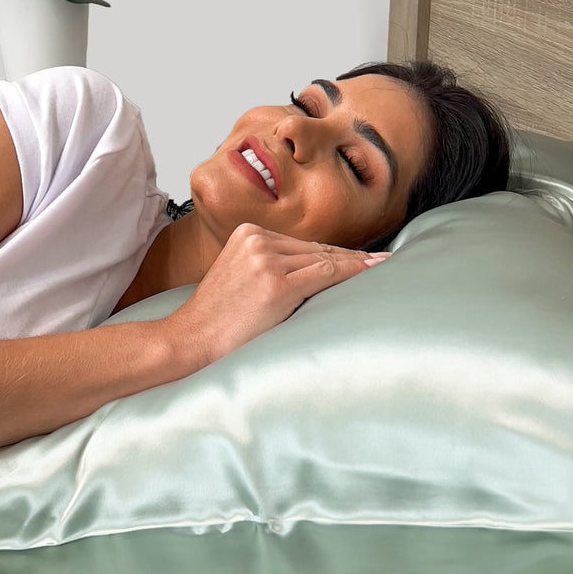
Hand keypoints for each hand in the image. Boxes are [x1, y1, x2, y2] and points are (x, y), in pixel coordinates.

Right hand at [170, 223, 387, 364]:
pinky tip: (370, 272)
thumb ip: (270, 265)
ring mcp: (266, 261)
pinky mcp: (277, 285)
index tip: (361, 255)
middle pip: (316, 249)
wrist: (191, 340)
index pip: (302, 244)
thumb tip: (317, 267)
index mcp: (247, 233)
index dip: (335, 251)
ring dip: (355, 265)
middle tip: (381, 260)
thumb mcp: (240, 277)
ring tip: (381, 266)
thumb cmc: (217, 319)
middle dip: (349, 257)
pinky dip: (351, 273)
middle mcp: (257, 240)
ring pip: (324, 259)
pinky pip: (325, 274)